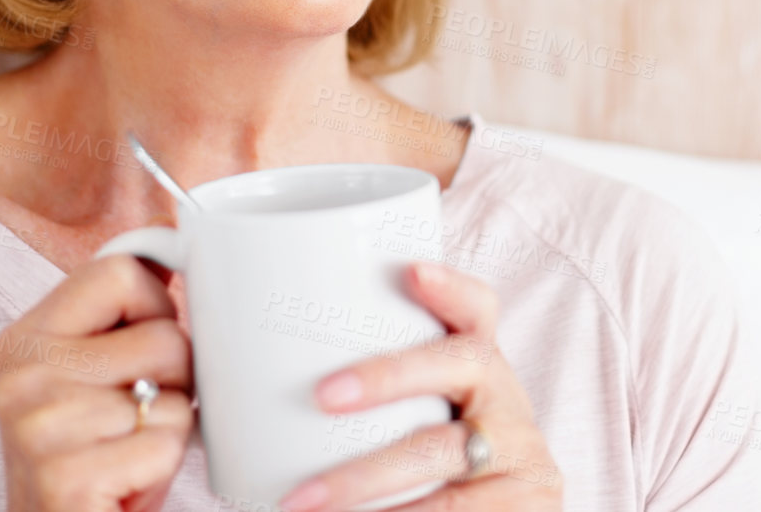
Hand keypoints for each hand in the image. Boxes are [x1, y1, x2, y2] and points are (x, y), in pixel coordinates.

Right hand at [0, 253, 195, 511]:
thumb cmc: (89, 456)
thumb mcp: (93, 373)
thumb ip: (121, 311)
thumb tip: (169, 231)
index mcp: (24, 338)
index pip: (121, 270)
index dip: (158, 306)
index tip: (146, 343)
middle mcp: (21, 376)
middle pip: (163, 333)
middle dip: (174, 379)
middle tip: (138, 416)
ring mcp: (38, 427)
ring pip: (174, 394)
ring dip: (169, 429)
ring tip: (127, 450)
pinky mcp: (65, 477)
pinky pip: (164, 443)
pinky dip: (160, 468)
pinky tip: (124, 482)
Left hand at [277, 261, 562, 510]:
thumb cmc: (421, 463)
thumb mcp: (412, 417)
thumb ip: (354, 385)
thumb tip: (229, 362)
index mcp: (479, 363)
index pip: (477, 307)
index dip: (450, 286)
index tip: (412, 271)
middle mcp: (507, 396)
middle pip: (460, 364)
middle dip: (389, 375)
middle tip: (322, 396)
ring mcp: (522, 452)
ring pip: (444, 454)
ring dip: (366, 479)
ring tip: (302, 502)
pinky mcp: (531, 503)